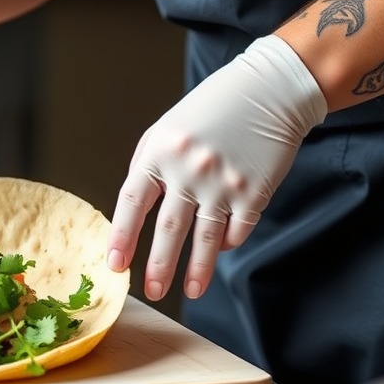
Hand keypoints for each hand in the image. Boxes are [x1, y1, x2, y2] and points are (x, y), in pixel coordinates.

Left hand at [107, 35, 326, 300]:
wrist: (268, 92)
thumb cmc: (213, 107)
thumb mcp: (168, 127)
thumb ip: (149, 163)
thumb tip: (137, 207)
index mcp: (159, 151)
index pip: (131, 202)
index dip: (122, 236)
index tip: (116, 264)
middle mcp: (187, 169)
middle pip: (168, 230)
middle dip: (158, 266)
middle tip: (151, 291)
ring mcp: (222, 183)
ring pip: (204, 241)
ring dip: (196, 271)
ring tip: (190, 291)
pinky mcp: (253, 193)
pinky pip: (236, 231)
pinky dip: (227, 243)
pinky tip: (220, 249)